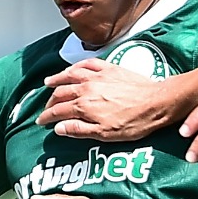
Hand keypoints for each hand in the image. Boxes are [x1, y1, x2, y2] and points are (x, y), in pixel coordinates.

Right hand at [38, 58, 173, 140]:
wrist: (156, 103)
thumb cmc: (134, 122)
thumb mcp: (104, 134)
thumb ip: (79, 130)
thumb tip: (58, 128)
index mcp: (84, 106)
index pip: (58, 111)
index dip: (47, 117)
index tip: (41, 121)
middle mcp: (86, 88)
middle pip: (61, 92)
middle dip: (50, 101)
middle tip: (46, 108)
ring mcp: (98, 76)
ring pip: (71, 74)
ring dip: (58, 78)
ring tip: (49, 82)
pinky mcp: (110, 69)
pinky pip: (88, 64)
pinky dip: (76, 66)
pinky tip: (73, 68)